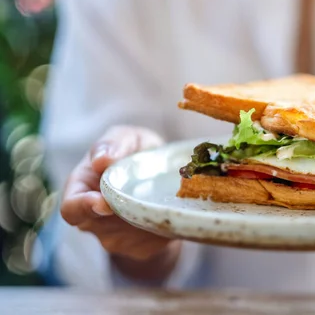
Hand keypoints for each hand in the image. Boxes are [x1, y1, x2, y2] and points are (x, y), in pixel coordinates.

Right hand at [61, 126, 181, 280]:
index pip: (71, 209)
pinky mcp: (142, 248)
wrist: (163, 176)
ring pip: (130, 236)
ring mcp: (117, 237)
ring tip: (163, 197)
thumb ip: (114, 143)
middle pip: (100, 228)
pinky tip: (171, 210)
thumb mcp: (128, 138)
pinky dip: (164, 227)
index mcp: (81, 190)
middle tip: (143, 201)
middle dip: (121, 216)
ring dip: (146, 219)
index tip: (103, 202)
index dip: (83, 208)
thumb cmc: (136, 152)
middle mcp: (94, 220)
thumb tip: (101, 160)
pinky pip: (152, 242)